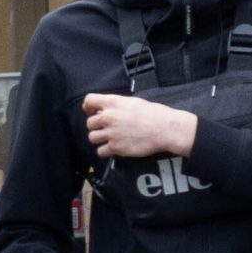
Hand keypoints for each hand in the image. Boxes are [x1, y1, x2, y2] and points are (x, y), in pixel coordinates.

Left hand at [83, 93, 199, 159]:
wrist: (163, 128)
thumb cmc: (153, 114)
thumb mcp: (133, 102)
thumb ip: (117, 105)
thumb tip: (109, 111)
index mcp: (112, 102)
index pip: (89, 101)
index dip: (88, 107)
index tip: (90, 111)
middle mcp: (108, 117)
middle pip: (89, 123)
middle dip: (96, 126)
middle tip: (105, 128)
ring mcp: (111, 133)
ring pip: (92, 137)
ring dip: (99, 139)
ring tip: (108, 139)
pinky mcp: (116, 147)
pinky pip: (101, 151)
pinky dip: (105, 151)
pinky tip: (112, 149)